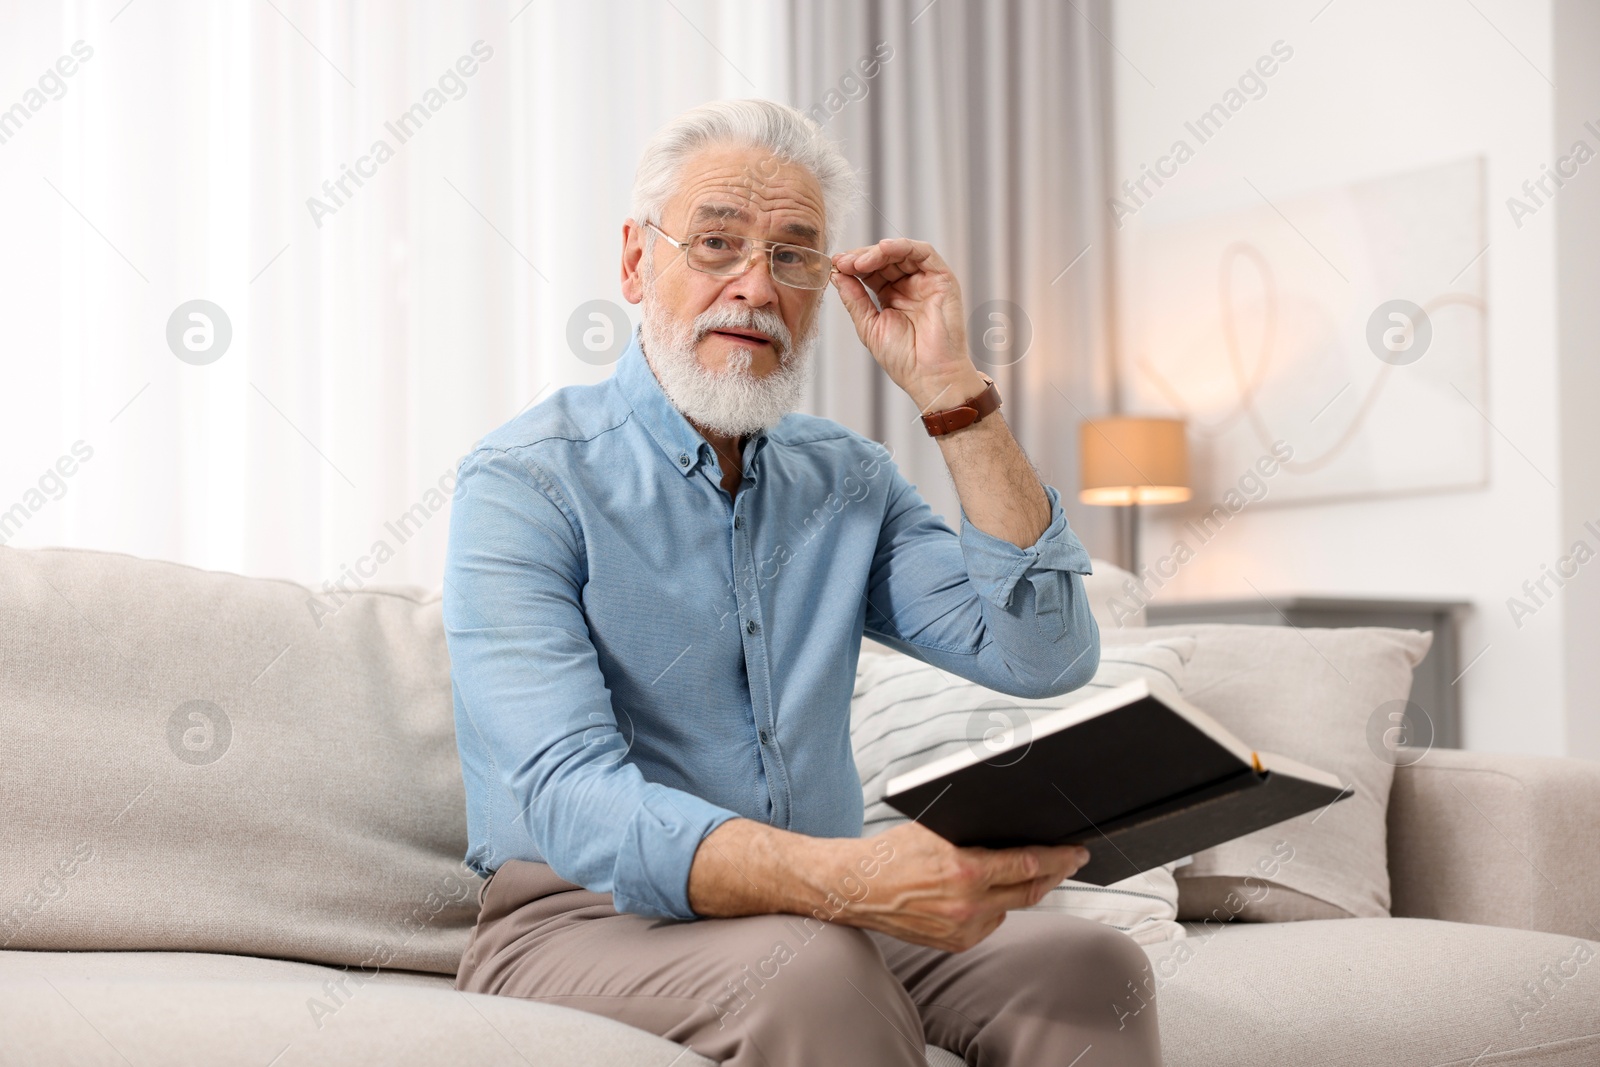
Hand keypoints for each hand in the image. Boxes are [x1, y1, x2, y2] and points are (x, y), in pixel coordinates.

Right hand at [829, 821, 1089, 952]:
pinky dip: (996, 906)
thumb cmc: (892, 852)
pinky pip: (991, 922)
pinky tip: (986, 892)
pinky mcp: (956, 943)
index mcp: (964, 870)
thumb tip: (1014, 827)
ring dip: (1025, 889)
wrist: (857, 889)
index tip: (1077, 851)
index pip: (1027, 865)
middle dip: (1055, 874)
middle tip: (1070, 860)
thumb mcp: (935, 829)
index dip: (1058, 858)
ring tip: (1033, 871)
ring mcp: (962, 928)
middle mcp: (967, 905)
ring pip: (1012, 907)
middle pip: (1030, 891)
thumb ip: (975, 832)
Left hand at [831, 239, 986, 411]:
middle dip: (861, 257)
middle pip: (884, 259)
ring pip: (901, 252)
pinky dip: (903, 247)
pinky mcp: (943, 279)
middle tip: (843, 262)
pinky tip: (883, 249)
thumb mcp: (869, 326)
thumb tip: (837, 275)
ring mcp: (926, 281)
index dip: (852, 266)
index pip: (871, 271)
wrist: (930, 375)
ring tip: (858, 262)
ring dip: (877, 252)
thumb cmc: (904, 359)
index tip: (835, 265)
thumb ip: (854, 299)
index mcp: (892, 296)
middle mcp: (909, 286)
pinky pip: (924, 253)